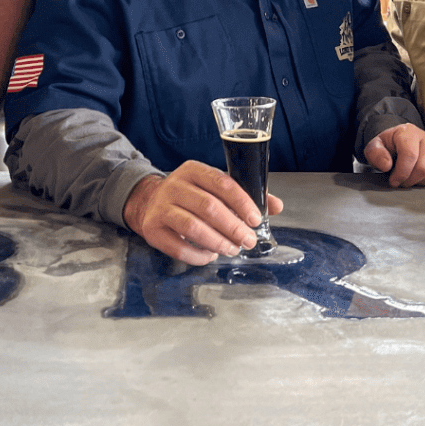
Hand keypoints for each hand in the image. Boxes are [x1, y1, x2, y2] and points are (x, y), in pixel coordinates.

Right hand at [122, 160, 283, 265]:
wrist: (148, 201)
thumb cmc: (189, 195)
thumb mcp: (212, 187)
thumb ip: (243, 195)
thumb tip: (276, 205)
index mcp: (193, 170)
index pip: (221, 183)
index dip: (242, 202)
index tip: (256, 219)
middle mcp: (175, 185)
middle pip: (208, 207)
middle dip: (233, 227)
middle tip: (248, 240)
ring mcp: (161, 207)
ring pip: (193, 227)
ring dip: (218, 242)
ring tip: (232, 249)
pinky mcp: (153, 228)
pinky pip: (178, 246)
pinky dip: (198, 255)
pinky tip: (211, 255)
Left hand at [363, 123, 424, 187]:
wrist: (399, 142)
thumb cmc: (388, 146)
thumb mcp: (375, 147)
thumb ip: (375, 154)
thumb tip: (386, 165)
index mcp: (408, 132)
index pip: (410, 155)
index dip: (401, 173)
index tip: (393, 181)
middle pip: (423, 168)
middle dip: (409, 180)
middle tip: (400, 182)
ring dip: (419, 183)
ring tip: (410, 178)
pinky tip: (421, 177)